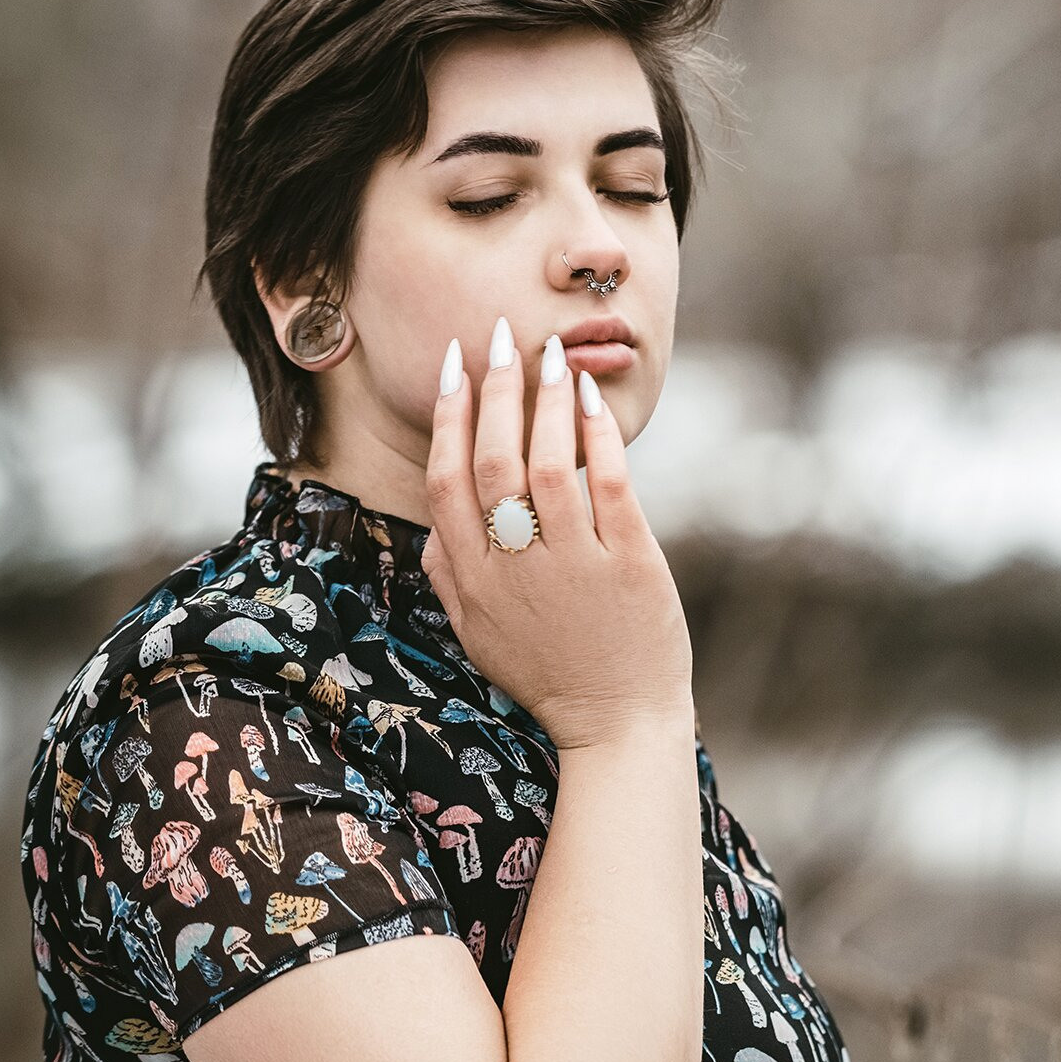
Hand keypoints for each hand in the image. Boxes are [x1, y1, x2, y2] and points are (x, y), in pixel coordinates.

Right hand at [420, 316, 693, 749]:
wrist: (617, 726)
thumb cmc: (548, 675)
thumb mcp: (478, 633)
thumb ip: (448, 577)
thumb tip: (432, 523)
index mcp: (471, 579)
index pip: (447, 480)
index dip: (447, 416)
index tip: (453, 365)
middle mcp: (514, 568)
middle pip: (493, 460)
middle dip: (493, 389)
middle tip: (498, 336)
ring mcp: (572, 565)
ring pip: (548, 464)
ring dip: (547, 400)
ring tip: (551, 355)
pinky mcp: (628, 564)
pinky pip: (609, 485)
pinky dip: (599, 435)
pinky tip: (593, 399)